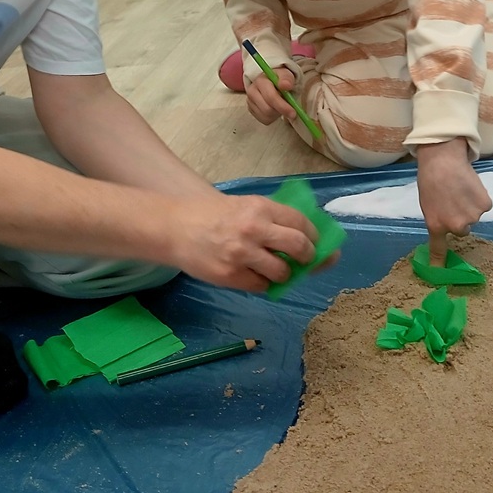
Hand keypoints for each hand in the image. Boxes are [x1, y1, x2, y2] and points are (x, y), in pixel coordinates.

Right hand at [169, 191, 320, 291]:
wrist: (176, 228)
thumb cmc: (213, 216)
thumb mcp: (244, 206)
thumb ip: (272, 218)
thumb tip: (307, 237)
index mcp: (260, 208)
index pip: (302, 223)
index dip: (315, 236)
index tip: (317, 243)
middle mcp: (254, 229)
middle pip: (299, 247)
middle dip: (309, 257)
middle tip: (305, 261)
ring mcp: (242, 255)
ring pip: (282, 272)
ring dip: (285, 274)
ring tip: (276, 270)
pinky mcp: (231, 276)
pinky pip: (261, 286)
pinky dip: (263, 283)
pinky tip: (254, 275)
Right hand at [246, 69, 296, 125]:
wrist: (271, 81)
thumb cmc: (279, 79)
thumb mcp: (286, 75)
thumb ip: (287, 79)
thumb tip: (286, 85)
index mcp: (260, 81)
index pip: (270, 97)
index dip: (282, 106)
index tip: (293, 113)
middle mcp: (252, 92)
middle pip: (267, 109)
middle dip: (281, 111)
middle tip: (291, 112)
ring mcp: (250, 102)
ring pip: (266, 116)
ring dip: (277, 115)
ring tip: (281, 106)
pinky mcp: (251, 110)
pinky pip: (264, 120)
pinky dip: (272, 118)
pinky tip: (275, 110)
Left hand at [416, 138, 492, 265]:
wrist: (443, 160)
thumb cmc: (430, 179)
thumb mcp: (428, 204)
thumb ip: (438, 218)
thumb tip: (448, 225)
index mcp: (436, 225)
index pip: (439, 248)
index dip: (439, 261)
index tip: (439, 272)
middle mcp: (455, 225)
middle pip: (463, 229)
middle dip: (460, 218)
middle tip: (453, 200)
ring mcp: (472, 216)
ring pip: (474, 216)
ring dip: (469, 206)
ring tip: (459, 189)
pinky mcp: (485, 205)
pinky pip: (484, 206)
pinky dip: (479, 198)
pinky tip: (470, 186)